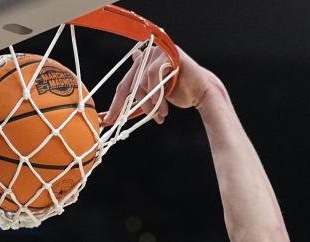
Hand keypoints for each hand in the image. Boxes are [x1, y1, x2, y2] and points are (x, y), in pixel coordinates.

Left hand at [105, 46, 223, 124]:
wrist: (202, 92)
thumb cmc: (179, 93)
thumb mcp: (153, 98)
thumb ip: (137, 99)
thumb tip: (114, 108)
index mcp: (142, 64)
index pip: (123, 86)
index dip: (115, 104)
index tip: (107, 120)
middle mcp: (147, 55)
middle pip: (131, 85)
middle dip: (137, 107)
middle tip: (144, 122)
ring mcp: (158, 52)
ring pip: (142, 83)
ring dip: (151, 104)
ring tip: (161, 115)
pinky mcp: (168, 54)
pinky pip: (153, 75)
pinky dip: (157, 95)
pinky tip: (164, 108)